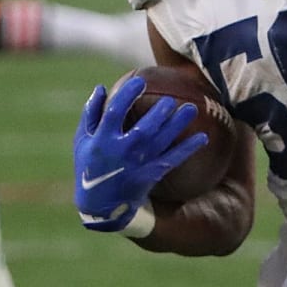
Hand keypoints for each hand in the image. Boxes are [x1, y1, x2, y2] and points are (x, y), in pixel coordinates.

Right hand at [73, 76, 207, 231]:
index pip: (115, 112)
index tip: (140, 81)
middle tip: (171, 99)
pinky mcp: (150, 175)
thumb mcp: (82, 140)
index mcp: (102, 139)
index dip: (128, 95)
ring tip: (192, 109)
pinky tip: (203, 137)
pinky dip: (188, 149)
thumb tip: (102, 88)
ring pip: (161, 142)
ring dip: (177, 125)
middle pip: (144, 128)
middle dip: (159, 112)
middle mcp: (121, 151)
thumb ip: (91, 114)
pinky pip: (172, 159)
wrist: (100, 205)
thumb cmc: (90, 165)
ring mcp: (137, 164)